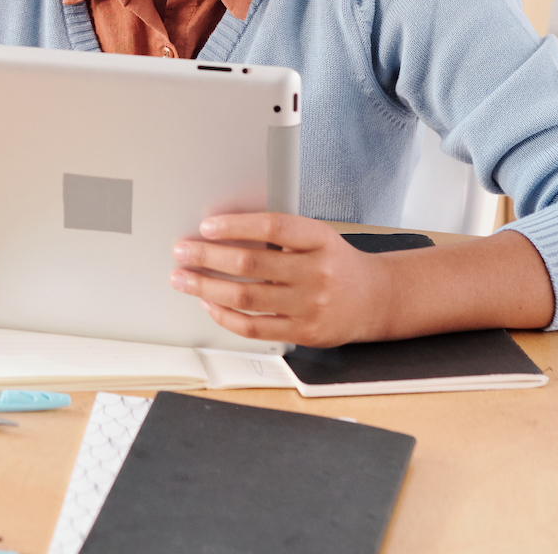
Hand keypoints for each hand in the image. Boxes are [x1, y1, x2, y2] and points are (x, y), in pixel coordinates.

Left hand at [168, 213, 396, 345]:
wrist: (376, 299)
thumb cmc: (335, 262)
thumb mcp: (317, 237)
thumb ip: (279, 234)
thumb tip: (221, 230)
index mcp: (319, 239)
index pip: (272, 226)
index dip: (236, 225)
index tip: (206, 226)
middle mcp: (317, 272)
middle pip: (252, 264)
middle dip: (207, 256)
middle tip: (182, 250)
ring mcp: (311, 305)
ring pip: (247, 297)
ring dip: (206, 286)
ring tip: (183, 278)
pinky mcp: (305, 333)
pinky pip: (255, 327)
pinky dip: (226, 315)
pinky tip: (208, 303)